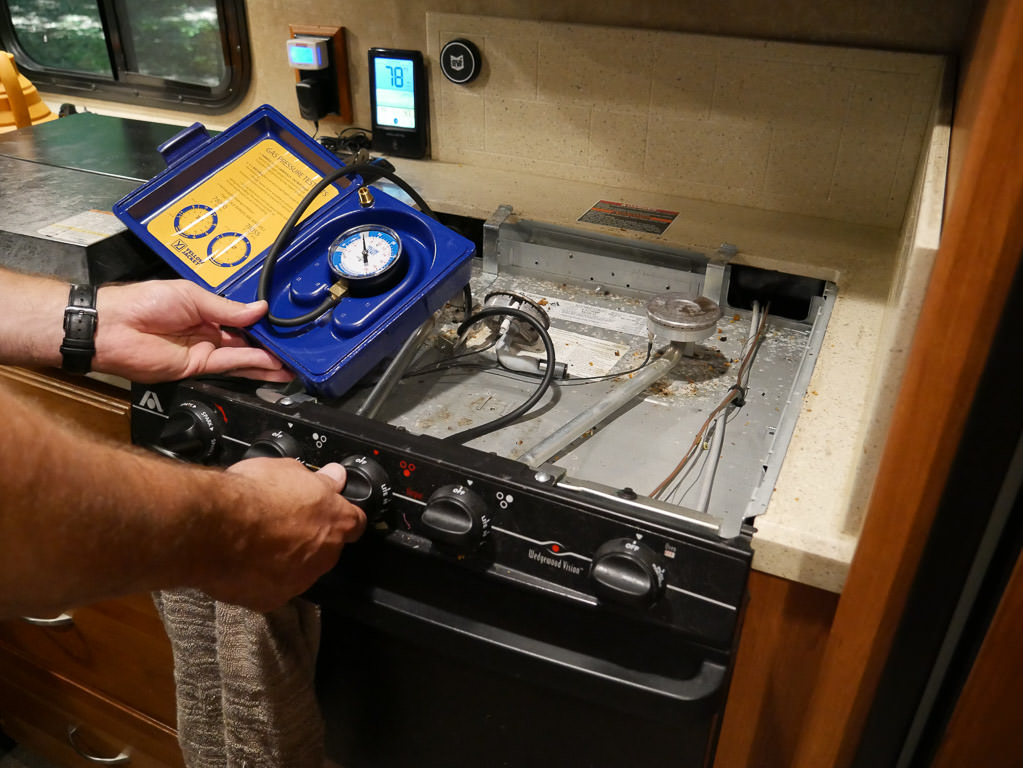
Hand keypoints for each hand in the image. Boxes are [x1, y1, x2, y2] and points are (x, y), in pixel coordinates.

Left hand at [93, 280, 293, 382]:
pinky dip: (251, 364)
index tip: (284, 324)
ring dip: (267, 361)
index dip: (262, 323)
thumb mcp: (192, 296)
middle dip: (270, 345)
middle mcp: (208, 332)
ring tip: (293, 364)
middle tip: (297, 349)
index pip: (240, 319)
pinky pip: (230, 365)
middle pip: (245, 341)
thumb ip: (227, 309)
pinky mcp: (198, 368)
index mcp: (205, 310)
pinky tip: (272, 364)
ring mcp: (204, 351)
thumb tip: (260, 310)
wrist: (114, 327)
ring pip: (242, 357)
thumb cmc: (147, 301)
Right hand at [207, 460, 366, 611]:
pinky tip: (244, 561)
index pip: (355, 521)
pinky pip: (271, 588)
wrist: (214, 528)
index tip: (327, 509)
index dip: (339, 514)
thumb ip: (319, 479)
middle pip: (327, 548)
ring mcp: (299, 581)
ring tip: (257, 541)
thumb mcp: (290, 469)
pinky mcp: (271, 600)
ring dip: (286, 559)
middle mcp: (325, 555)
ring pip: (300, 570)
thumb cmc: (252, 496)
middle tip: (282, 522)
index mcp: (336, 522)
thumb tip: (333, 477)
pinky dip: (261, 578)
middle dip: (309, 537)